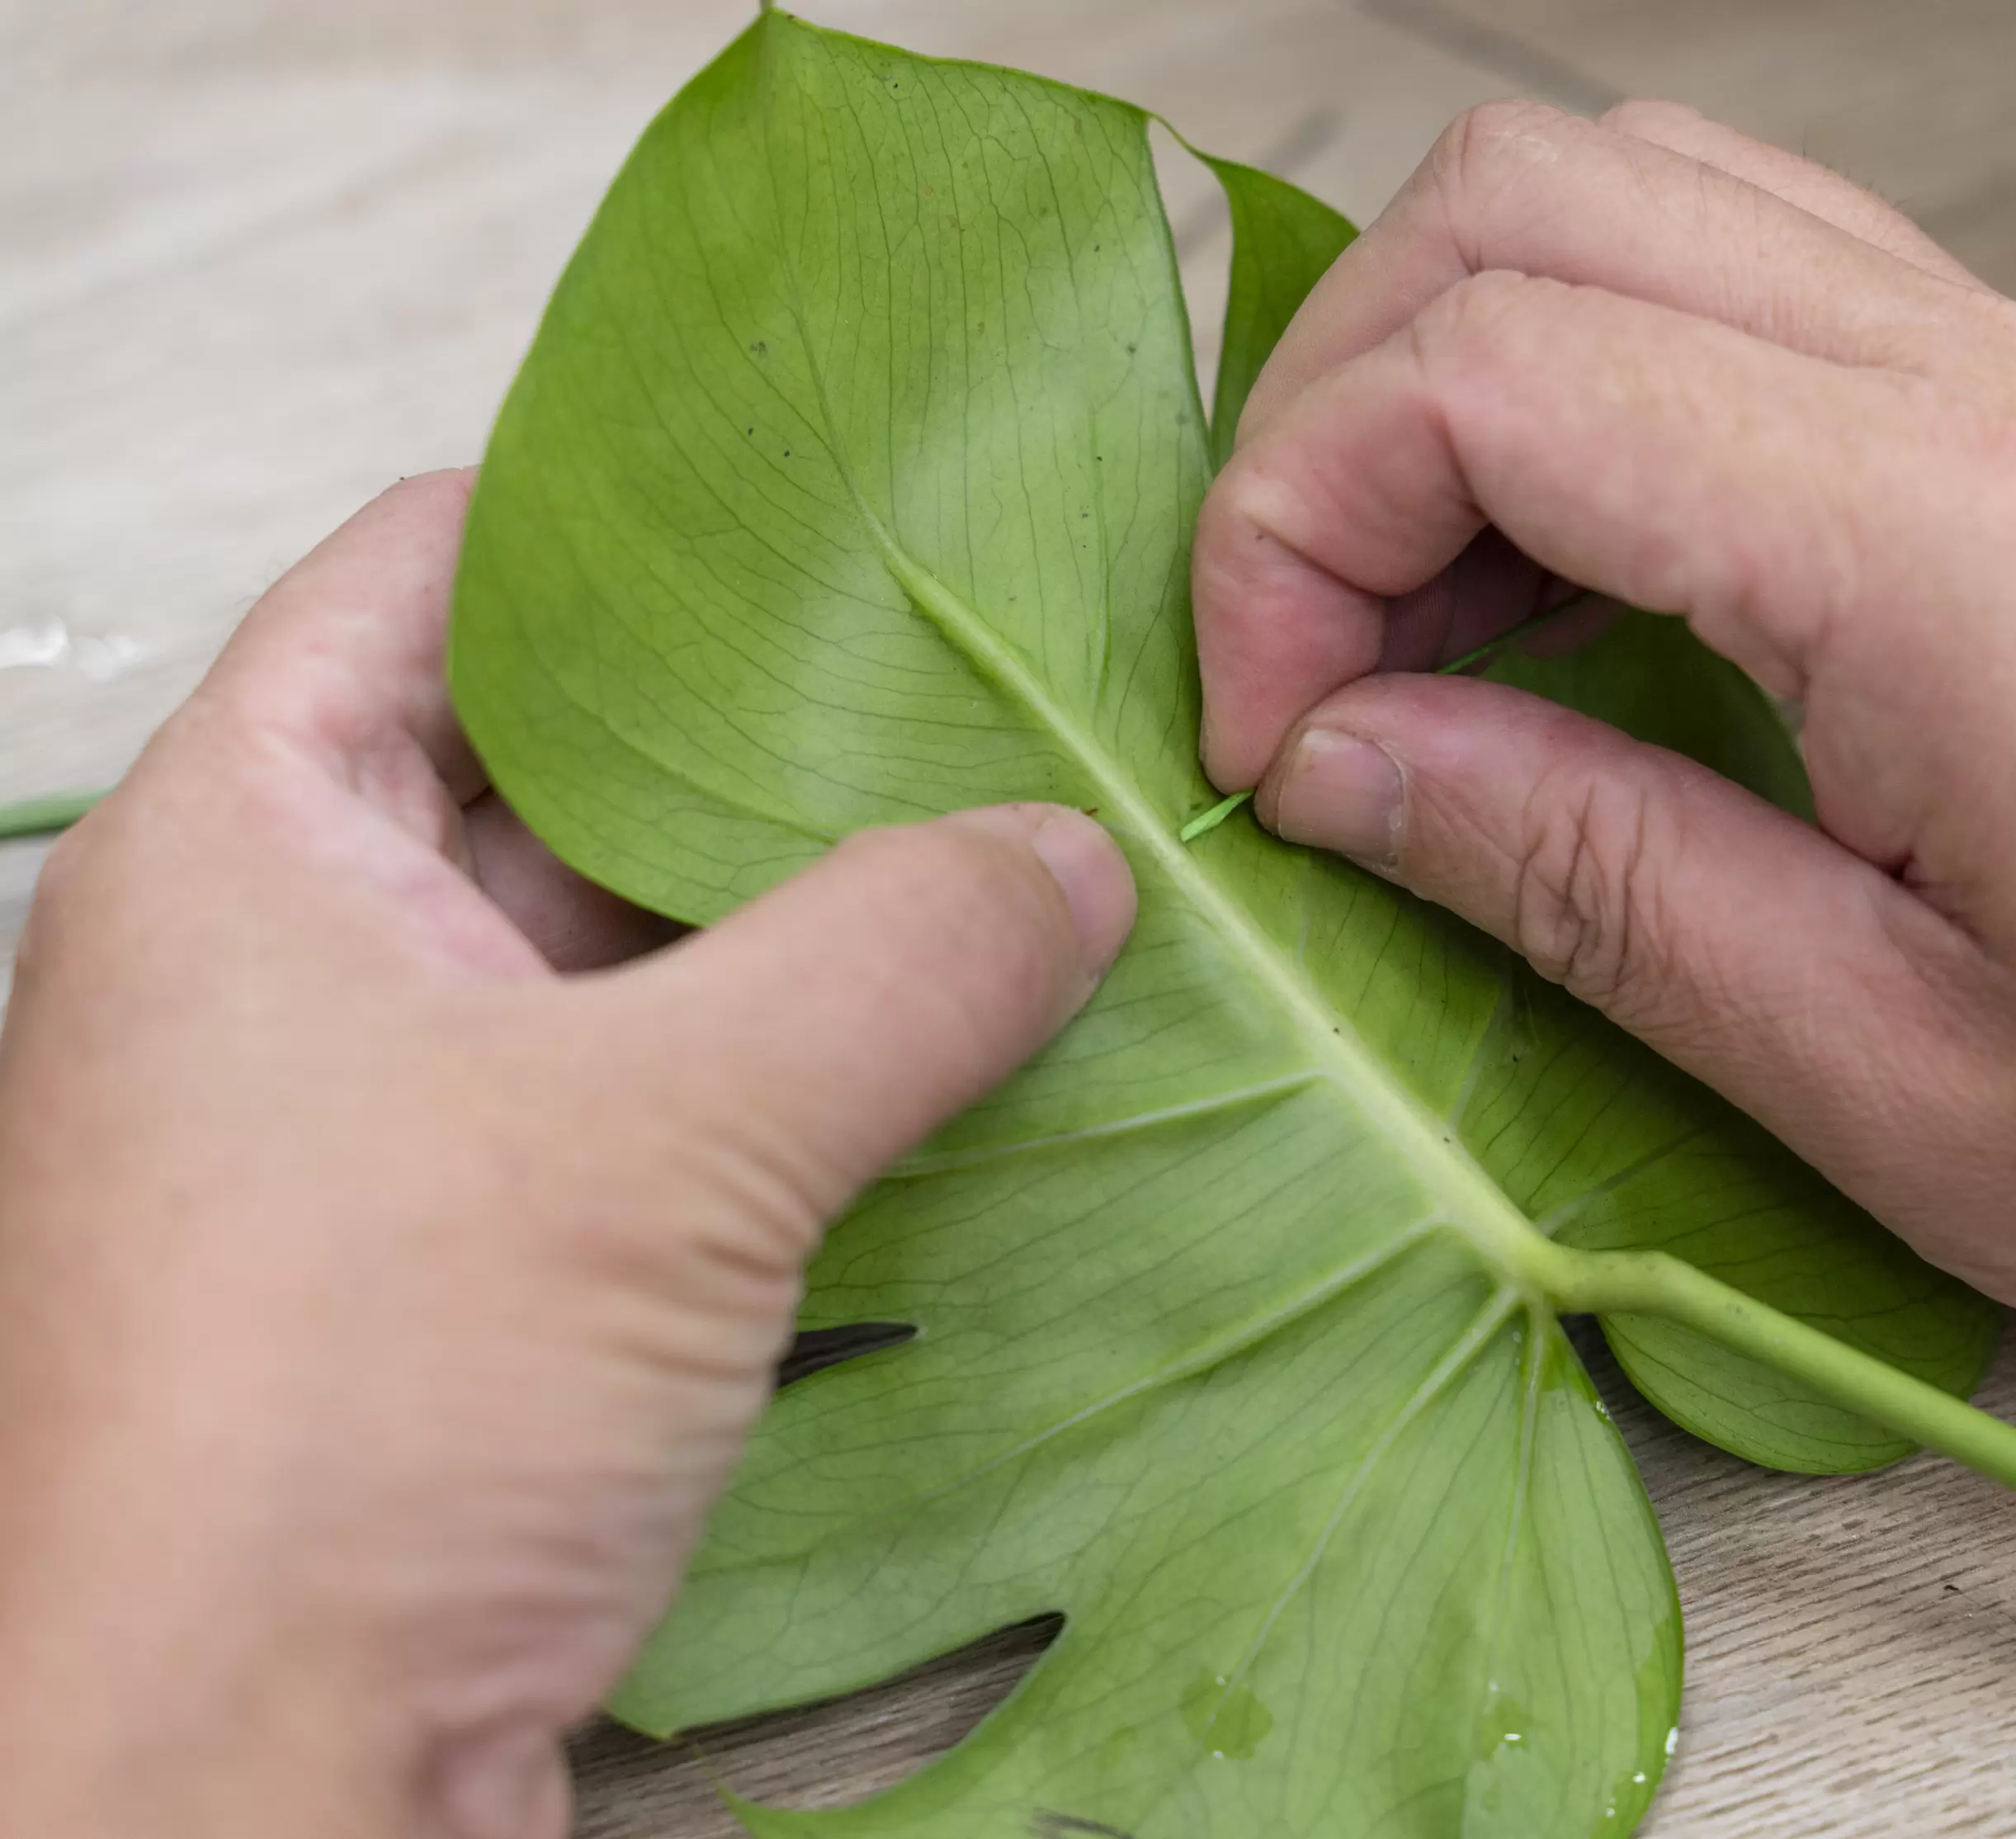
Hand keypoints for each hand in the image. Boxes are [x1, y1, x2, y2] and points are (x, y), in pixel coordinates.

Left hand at [0, 474, 1134, 1837]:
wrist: (227, 1804)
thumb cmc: (356, 1423)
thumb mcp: (665, 1141)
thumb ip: (896, 960)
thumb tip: (1080, 854)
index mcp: (247, 842)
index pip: (437, 565)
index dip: (640, 514)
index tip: (854, 505)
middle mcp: (288, 964)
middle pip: (551, 759)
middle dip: (771, 731)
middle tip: (997, 686)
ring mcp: (371, 1128)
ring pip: (617, 951)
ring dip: (802, 923)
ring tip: (1018, 856)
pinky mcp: (457, 1279)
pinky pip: (642, 1109)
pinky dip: (784, 1076)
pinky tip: (951, 1056)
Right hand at [1194, 101, 2015, 1378]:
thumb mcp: (1902, 1080)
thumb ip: (1588, 878)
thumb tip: (1337, 760)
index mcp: (1935, 541)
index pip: (1486, 370)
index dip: (1292, 540)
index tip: (1275, 752)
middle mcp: (1973, 382)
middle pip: (1522, 199)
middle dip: (1332, 416)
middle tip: (1309, 670)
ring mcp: (2013, 367)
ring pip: (1624, 195)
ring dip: (1452, 380)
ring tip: (1421, 640)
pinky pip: (1735, 283)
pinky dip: (1580, 392)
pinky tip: (1567, 598)